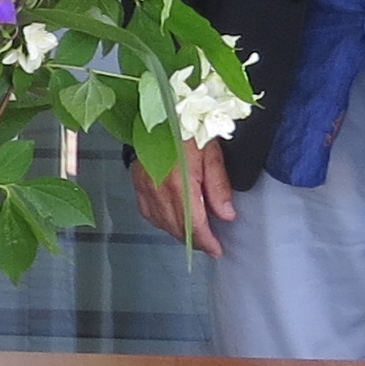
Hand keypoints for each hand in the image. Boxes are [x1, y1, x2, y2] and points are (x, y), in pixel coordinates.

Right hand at [129, 137, 232, 254]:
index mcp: (181, 183)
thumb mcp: (212, 154)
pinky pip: (150, 214)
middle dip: (196, 240)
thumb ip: (219, 186)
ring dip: (180, 232)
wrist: (159, 115)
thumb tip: (226, 214)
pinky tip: (173, 219)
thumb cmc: (186, 129)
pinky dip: (163, 221)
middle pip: (179, 228)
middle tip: (210, 243)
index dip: (207, 241)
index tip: (217, 250)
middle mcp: (160, 190)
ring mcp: (146, 189)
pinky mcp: (138, 186)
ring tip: (195, 232)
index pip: (195, 224)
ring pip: (164, 224)